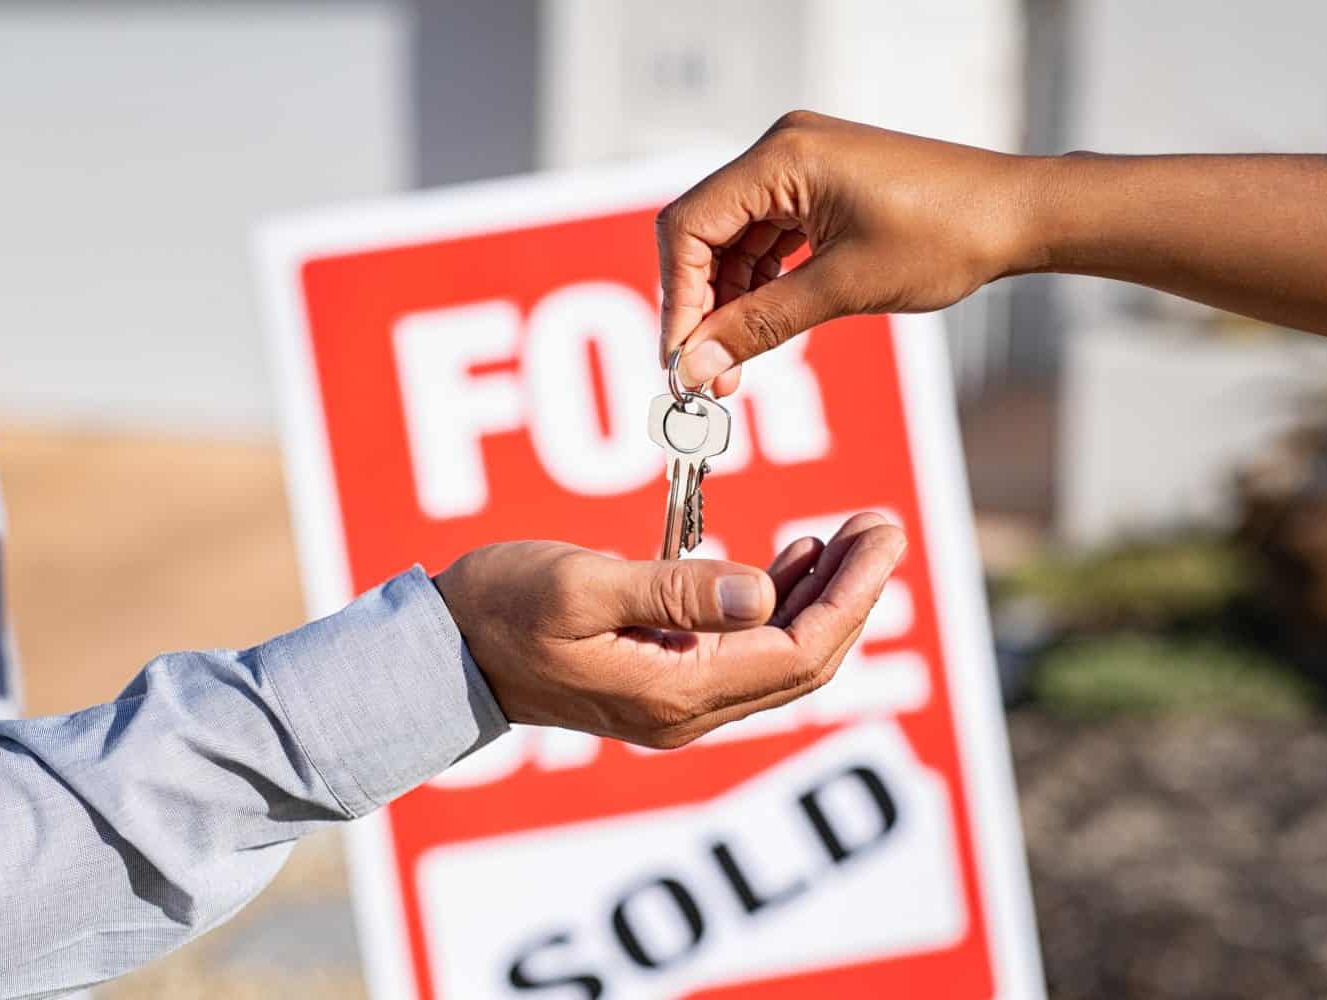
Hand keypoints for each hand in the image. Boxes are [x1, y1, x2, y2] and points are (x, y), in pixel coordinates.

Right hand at [434, 513, 904, 748]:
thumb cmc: (502, 608)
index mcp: (674, 693)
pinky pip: (745, 651)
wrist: (443, 652)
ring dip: (824, 597)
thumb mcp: (583, 587)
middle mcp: (687, 711)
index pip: (797, 650)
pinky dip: (779, 604)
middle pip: (803, 659)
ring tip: (853, 533)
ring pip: (780, 656)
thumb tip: (765, 593)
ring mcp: (677, 702)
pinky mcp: (663, 681)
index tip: (881, 533)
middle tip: (883, 525)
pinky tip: (795, 558)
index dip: (852, 593)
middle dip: (854, 592)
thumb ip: (675, 590)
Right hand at [656, 110, 1043, 391]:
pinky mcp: (819, 189)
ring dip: (728, 304)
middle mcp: (782, 151)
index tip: (682, 359)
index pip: (690, 226)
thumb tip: (697, 365)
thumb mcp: (843, 288)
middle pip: (705, 233)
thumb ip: (761, 325)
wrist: (1016, 216)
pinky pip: (766, 240)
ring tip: (733, 365)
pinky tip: (760, 328)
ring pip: (732, 243)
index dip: (679, 300)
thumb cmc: (946, 235)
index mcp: (782, 157)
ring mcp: (801, 168)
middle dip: (701, 307)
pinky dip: (758, 286)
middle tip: (706, 373)